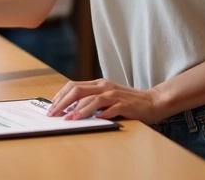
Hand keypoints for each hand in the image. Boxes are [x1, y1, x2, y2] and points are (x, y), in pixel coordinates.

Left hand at [46, 79, 164, 123]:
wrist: (152, 102)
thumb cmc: (128, 102)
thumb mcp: (107, 97)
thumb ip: (92, 99)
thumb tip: (69, 110)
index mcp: (98, 83)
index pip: (73, 86)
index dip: (60, 96)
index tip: (51, 107)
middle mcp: (104, 86)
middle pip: (78, 91)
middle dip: (62, 102)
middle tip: (53, 113)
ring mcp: (114, 95)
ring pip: (91, 99)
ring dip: (78, 110)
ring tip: (68, 119)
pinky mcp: (124, 105)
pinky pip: (109, 109)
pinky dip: (100, 115)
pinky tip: (92, 120)